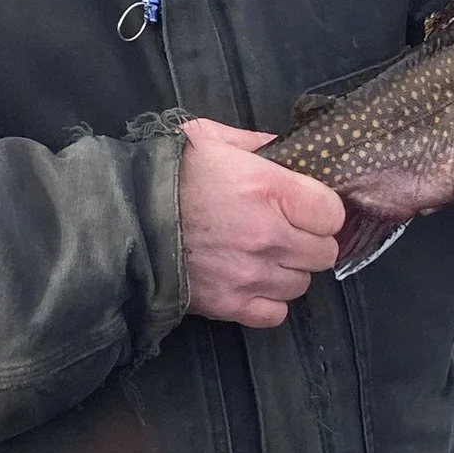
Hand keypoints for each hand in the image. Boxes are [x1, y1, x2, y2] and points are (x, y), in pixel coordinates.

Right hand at [180, 118, 342, 326]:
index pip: (332, 213)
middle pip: (324, 253)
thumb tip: (283, 147)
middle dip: (310, 242)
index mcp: (268, 189)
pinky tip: (252, 282)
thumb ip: (254, 143)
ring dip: (289, 272)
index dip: (322, 210)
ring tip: (264, 257)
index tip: (307, 208)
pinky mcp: (230, 304)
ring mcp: (251, 274)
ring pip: (302, 284)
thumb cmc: (164, 174)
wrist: (121, 217)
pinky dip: (269, 301)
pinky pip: (275, 314)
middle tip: (287, 232)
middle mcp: (268, 235)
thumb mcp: (209, 138)